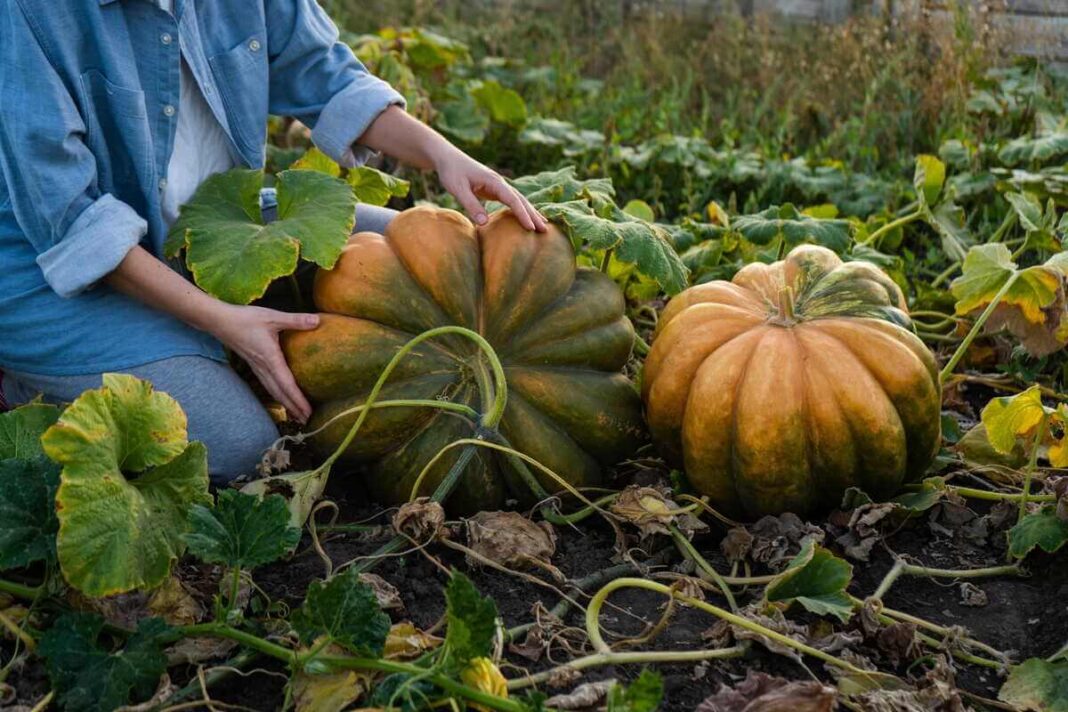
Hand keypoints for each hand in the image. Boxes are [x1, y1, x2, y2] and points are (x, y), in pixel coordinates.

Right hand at [207, 304, 318, 422]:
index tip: (308, 412)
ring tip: (298, 416)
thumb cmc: (245, 319)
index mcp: (270, 359)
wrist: (218, 321)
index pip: (287, 384)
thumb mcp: (272, 317)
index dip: (298, 400)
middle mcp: (263, 368)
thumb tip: (317, 320)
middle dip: (294, 408)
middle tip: (308, 421)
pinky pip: (268, 385)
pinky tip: (283, 397)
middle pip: (280, 394)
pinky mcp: (254, 365)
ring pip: (273, 391)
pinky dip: (278, 395)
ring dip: (286, 404)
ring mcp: (257, 368)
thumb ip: (295, 320)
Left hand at [434, 147, 547, 231]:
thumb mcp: (457, 189)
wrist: (447, 157)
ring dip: (531, 212)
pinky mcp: (494, 189)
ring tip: (543, 226)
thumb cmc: (451, 172)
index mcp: (494, 181)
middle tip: (545, 231)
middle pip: (521, 200)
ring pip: (519, 200)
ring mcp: (499, 185)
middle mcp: (500, 183)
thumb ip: (471, 204)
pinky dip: (521, 210)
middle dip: (533, 215)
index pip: (513, 199)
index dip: (522, 214)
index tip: (531, 228)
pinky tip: (527, 218)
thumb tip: (484, 223)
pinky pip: (512, 201)